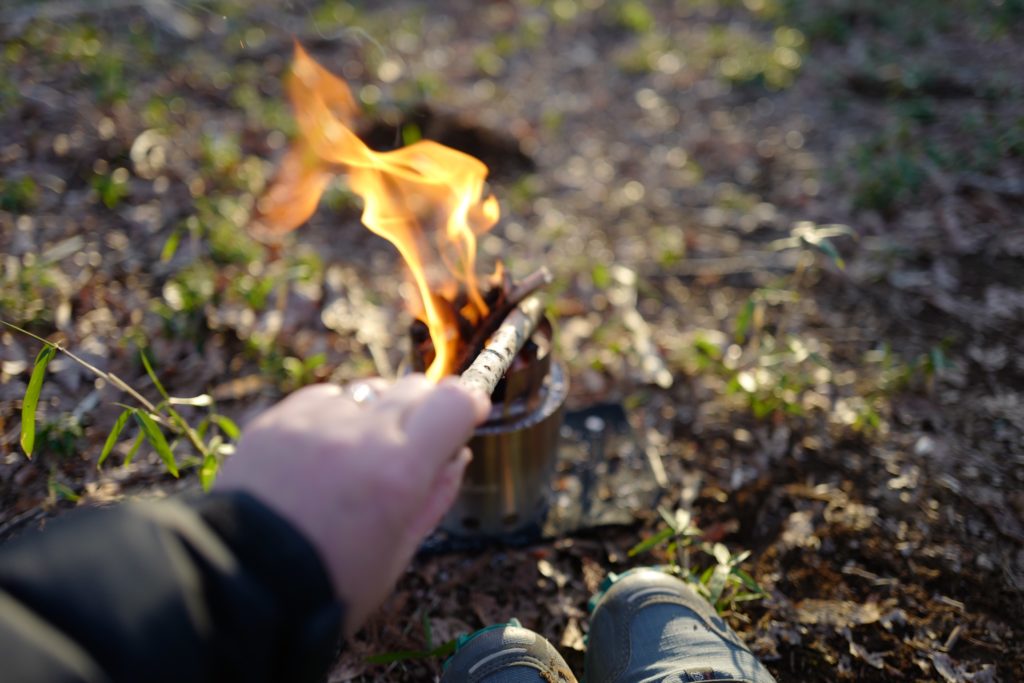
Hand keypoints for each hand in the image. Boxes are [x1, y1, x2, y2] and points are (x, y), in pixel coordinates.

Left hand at [214, 375, 489, 635]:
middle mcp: (361, 435)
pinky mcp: (278, 419)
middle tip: (411, 443)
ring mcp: (316, 422)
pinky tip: (321, 454)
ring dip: (374, 414)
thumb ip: (434, 496)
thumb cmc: (328, 583)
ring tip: (356, 457)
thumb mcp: (399, 552)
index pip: (455, 401)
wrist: (240, 584)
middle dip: (423, 409)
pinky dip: (332, 417)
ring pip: (367, 391)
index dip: (468, 403)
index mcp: (399, 473)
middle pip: (414, 386)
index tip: (468, 414)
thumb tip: (457, 455)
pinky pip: (323, 398)